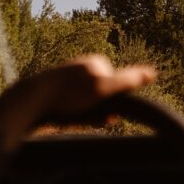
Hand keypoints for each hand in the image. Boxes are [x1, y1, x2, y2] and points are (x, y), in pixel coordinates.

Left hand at [0, 55, 156, 147]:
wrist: (31, 102)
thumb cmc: (68, 94)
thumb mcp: (103, 87)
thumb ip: (128, 81)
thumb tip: (152, 73)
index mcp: (93, 62)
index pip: (117, 83)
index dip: (113, 97)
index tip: (103, 103)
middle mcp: (81, 69)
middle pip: (103, 96)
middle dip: (101, 109)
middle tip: (87, 115)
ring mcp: (68, 82)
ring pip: (90, 106)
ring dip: (88, 116)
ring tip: (73, 119)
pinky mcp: (56, 96)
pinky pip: (75, 111)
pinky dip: (75, 119)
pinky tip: (67, 122)